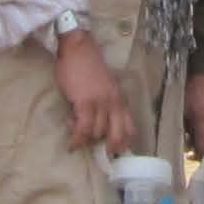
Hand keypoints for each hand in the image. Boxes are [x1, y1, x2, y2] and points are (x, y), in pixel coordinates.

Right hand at [56, 31, 134, 156]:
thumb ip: (106, 102)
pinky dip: (78, 138)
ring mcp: (102, 103)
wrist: (79, 49)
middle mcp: (115, 103)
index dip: (126, 141)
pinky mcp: (86, 102)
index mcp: (120, 99)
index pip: (130, 126)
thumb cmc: (88, 67)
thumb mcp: (105, 86)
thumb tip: (99, 121)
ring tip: (78, 138)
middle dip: (112, 147)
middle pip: (120, 133)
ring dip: (88, 140)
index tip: (118, 151)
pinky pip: (84, 128)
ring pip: (99, 132)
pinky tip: (73, 143)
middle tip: (102, 154)